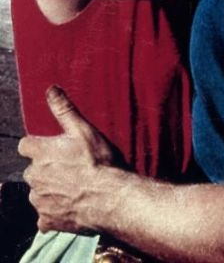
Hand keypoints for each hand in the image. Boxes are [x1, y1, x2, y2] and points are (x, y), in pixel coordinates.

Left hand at [18, 86, 114, 232]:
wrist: (111, 198)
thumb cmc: (98, 162)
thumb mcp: (83, 130)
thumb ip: (64, 109)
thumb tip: (50, 89)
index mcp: (40, 153)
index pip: (25, 145)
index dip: (39, 145)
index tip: (55, 148)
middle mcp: (34, 177)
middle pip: (32, 169)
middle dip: (46, 168)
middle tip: (70, 167)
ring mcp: (40, 200)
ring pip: (38, 192)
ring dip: (49, 189)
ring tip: (73, 186)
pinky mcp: (47, 220)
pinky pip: (44, 216)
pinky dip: (53, 212)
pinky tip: (70, 205)